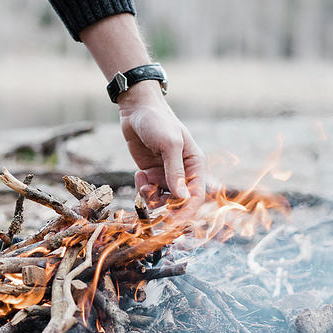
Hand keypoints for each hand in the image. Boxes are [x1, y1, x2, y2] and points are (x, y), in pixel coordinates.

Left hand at [118, 81, 205, 208]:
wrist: (136, 110)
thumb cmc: (158, 121)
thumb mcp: (169, 144)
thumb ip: (175, 172)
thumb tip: (182, 198)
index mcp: (195, 165)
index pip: (195, 196)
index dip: (185, 212)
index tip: (172, 223)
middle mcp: (183, 173)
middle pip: (179, 202)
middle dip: (165, 207)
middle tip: (152, 207)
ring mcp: (166, 175)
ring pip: (162, 200)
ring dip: (151, 196)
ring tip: (143, 180)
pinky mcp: (151, 174)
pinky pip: (149, 192)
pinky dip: (142, 188)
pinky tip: (139, 174)